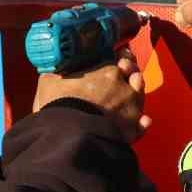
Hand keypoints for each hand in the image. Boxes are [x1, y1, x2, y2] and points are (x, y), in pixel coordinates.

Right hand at [34, 50, 150, 141]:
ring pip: (140, 96)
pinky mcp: (131, 131)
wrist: (67, 135)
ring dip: (137, 93)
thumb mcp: (49, 81)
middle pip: (134, 74)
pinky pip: (142, 125)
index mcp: (107, 70)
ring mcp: (130, 110)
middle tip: (125, 73)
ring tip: (130, 95)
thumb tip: (55, 68)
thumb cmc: (57, 106)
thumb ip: (56, 71)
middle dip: (131, 72)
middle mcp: (124, 87)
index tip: (119, 55)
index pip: (120, 57)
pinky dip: (142, 122)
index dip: (120, 57)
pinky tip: (143, 120)